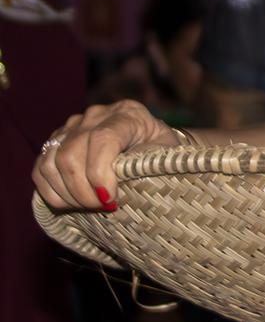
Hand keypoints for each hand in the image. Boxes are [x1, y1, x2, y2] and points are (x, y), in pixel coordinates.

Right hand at [32, 99, 175, 210]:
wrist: (151, 147)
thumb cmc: (161, 153)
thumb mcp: (166, 155)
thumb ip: (147, 161)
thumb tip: (120, 176)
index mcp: (126, 113)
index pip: (102, 139)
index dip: (100, 172)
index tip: (110, 198)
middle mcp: (94, 115)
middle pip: (71, 155)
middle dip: (84, 191)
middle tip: (102, 208)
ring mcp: (71, 127)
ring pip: (52, 165)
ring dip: (68, 195)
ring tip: (91, 207)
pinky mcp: (55, 144)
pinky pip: (41, 171)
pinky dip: (53, 194)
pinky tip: (74, 203)